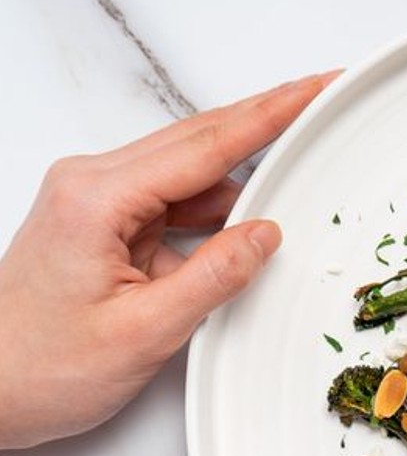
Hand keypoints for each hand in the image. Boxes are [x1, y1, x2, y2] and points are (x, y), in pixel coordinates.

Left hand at [0, 73, 336, 449]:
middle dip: (264, 122)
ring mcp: (96, 203)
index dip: (269, 115)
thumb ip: (213, 277)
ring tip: (293, 183)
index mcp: (98, 199)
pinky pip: (174, 202)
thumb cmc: (39, 367)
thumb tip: (265, 236)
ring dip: (240, 179)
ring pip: (189, 172)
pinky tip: (244, 227)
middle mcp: (92, 186)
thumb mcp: (144, 332)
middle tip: (318, 101)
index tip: (313, 88)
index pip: (206, 146)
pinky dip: (214, 211)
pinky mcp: (103, 225)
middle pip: (198, 141)